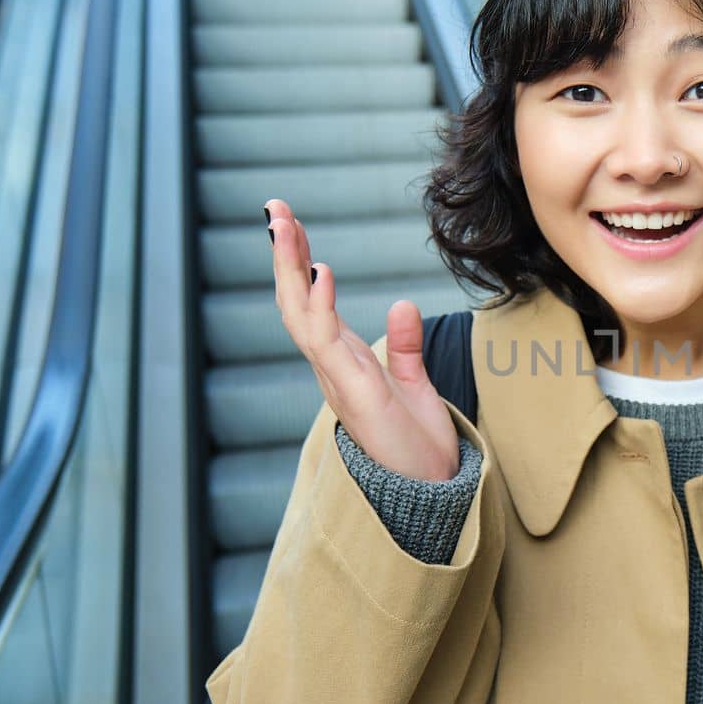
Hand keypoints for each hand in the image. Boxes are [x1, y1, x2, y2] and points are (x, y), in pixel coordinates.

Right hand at [266, 198, 461, 481]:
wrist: (429, 494)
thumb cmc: (417, 448)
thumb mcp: (414, 385)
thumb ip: (406, 346)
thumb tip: (401, 304)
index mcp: (343, 363)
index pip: (311, 304)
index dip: (298, 265)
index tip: (291, 225)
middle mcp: (331, 368)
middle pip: (295, 302)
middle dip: (284, 256)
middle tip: (274, 209)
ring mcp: (337, 379)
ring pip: (300, 316)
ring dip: (290, 269)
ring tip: (284, 225)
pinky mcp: (353, 393)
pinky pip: (328, 344)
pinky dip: (321, 306)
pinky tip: (320, 271)